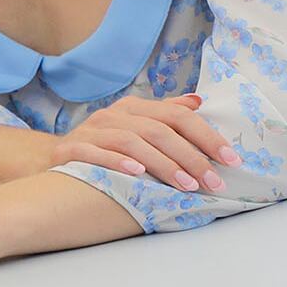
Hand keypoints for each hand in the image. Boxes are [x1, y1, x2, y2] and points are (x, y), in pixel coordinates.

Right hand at [49, 92, 242, 193]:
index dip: (206, 136)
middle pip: (158, 130)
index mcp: (133, 107)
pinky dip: (117, 162)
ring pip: (132, 142)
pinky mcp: (70, 149)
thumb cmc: (105, 147)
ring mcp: (89, 130)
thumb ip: (165, 115)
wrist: (55, 159)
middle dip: (191, 157)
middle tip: (213, 182)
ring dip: (163, 164)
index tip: (231, 160)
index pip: (177, 116)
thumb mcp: (136, 127)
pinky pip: (95, 153)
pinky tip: (137, 174)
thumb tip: (197, 101)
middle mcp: (112, 114)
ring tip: (186, 186)